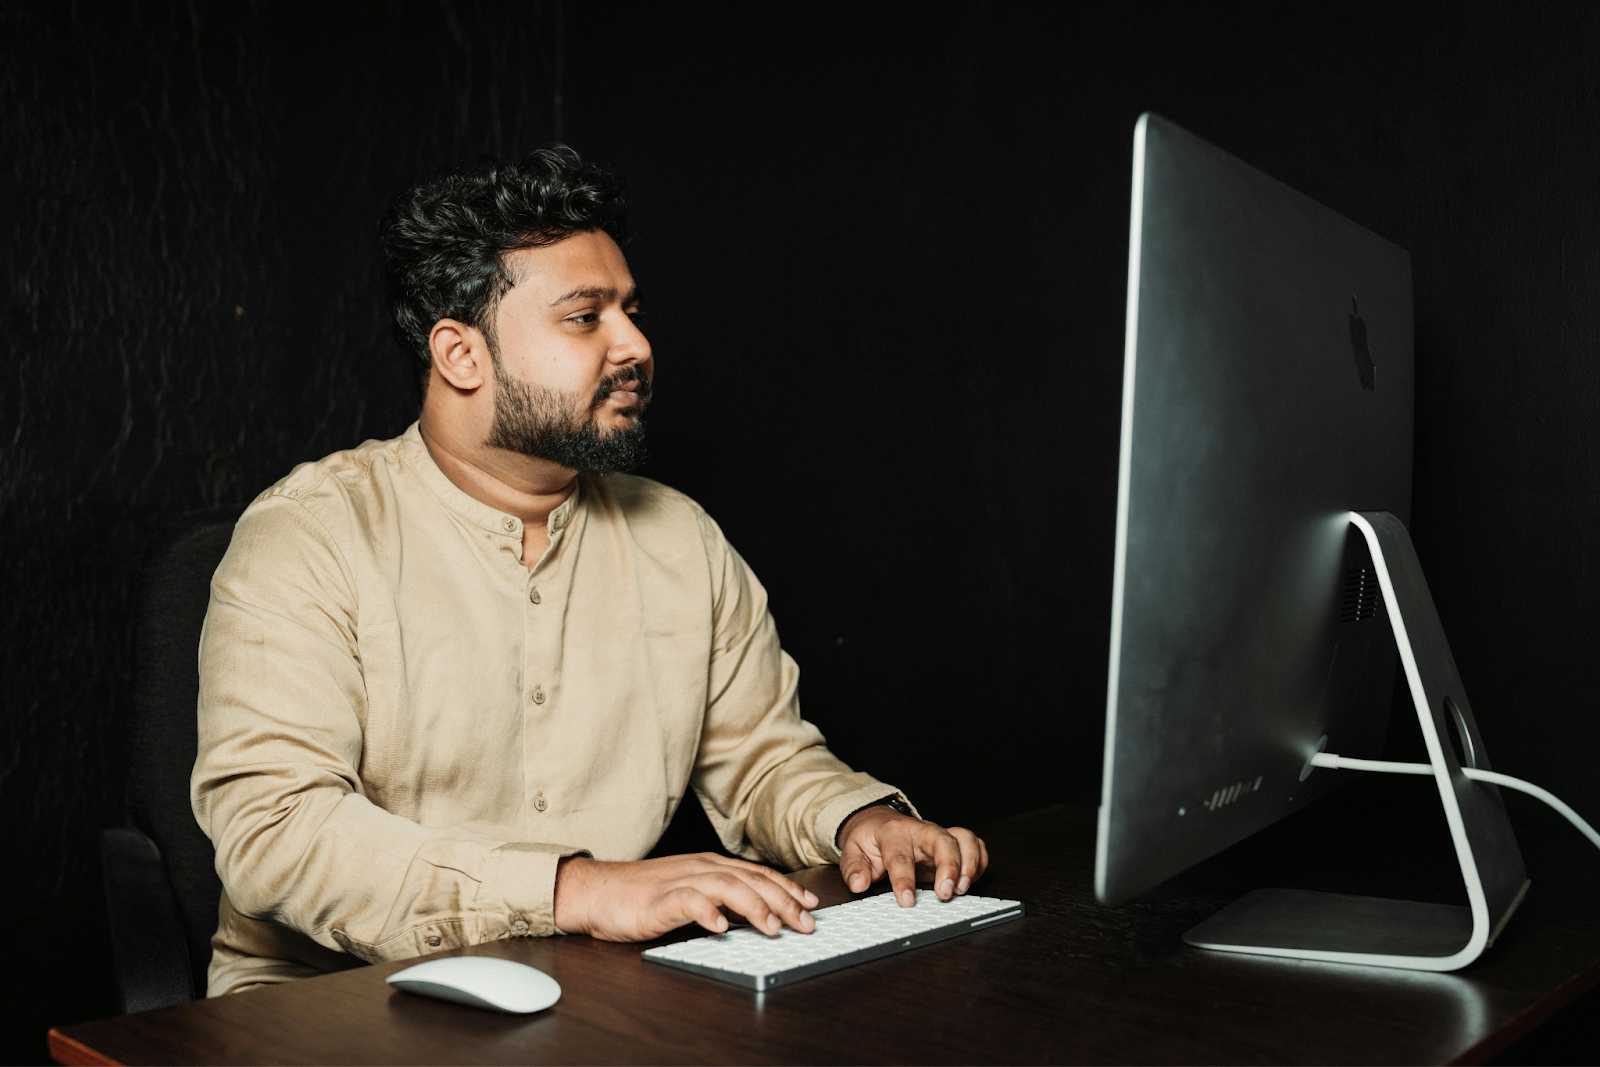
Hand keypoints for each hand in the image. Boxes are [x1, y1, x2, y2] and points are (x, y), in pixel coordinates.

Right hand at [552, 853, 819, 940]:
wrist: (596, 890)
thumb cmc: (641, 894)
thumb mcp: (689, 891)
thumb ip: (719, 898)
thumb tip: (755, 914)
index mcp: (709, 866)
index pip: (757, 874)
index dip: (787, 888)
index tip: (810, 904)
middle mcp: (700, 868)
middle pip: (751, 880)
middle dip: (783, 901)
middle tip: (805, 923)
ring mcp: (680, 881)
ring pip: (727, 886)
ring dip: (754, 906)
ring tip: (772, 927)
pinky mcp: (658, 899)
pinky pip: (687, 901)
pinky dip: (707, 912)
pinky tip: (720, 928)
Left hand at [836, 805, 989, 906]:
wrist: (878, 822)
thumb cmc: (868, 839)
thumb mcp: (852, 851)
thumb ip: (854, 868)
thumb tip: (859, 884)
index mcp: (893, 832)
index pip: (900, 855)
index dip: (904, 880)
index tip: (907, 901)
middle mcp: (920, 831)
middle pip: (942, 840)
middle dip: (949, 866)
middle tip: (946, 894)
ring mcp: (938, 835)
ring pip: (965, 838)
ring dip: (970, 863)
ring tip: (962, 889)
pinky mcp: (951, 842)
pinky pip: (975, 844)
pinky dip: (980, 861)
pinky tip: (971, 881)